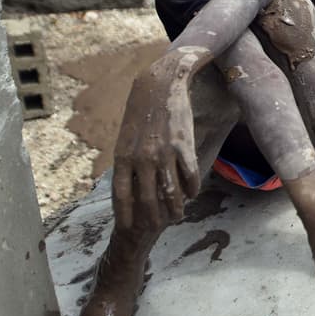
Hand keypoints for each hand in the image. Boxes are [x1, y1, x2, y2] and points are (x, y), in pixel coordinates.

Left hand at [112, 52, 201, 229]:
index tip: (127, 229)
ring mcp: (164, 153)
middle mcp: (142, 158)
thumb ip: (127, 163)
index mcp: (123, 157)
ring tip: (178, 216)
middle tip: (159, 226)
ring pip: (171, 192)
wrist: (159, 86)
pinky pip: (189, 175)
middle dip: (153, 218)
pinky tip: (192, 194)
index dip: (125, 214)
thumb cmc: (141, 114)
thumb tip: (129, 189)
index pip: (122, 195)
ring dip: (175, 208)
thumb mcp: (126, 139)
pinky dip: (191, 188)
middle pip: (147, 199)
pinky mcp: (184, 146)